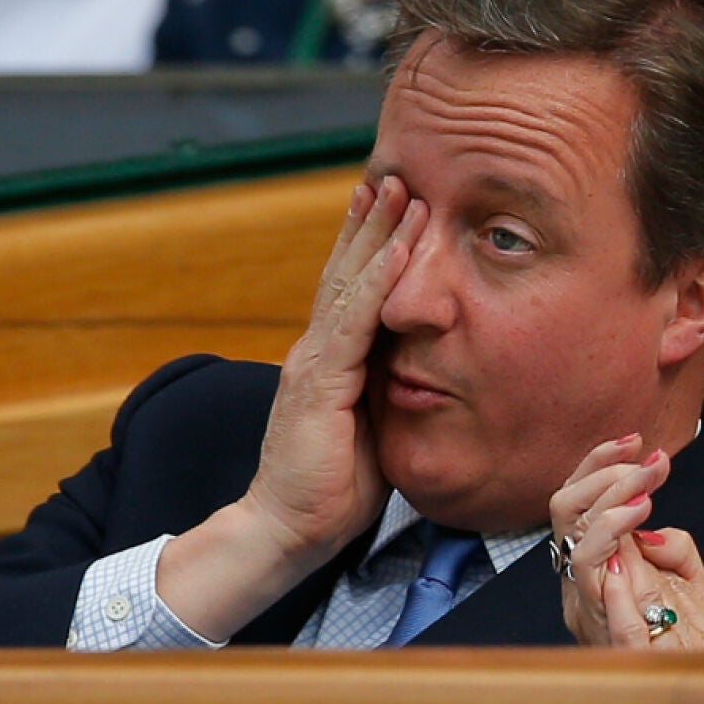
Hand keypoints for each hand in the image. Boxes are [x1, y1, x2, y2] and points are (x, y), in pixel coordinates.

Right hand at [156, 176, 421, 640]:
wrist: (287, 530)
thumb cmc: (332, 489)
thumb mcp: (370, 428)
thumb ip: (384, 392)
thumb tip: (416, 370)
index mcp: (328, 361)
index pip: (349, 290)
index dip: (368, 246)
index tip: (390, 205)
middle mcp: (316, 350)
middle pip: (345, 271)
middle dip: (370, 221)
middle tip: (394, 173)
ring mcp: (315, 361)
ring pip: (349, 282)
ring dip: (377, 233)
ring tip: (399, 190)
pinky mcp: (321, 380)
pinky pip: (356, 319)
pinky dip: (379, 278)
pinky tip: (399, 247)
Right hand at [550, 436, 703, 649]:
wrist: (702, 688)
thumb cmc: (688, 635)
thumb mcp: (687, 580)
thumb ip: (674, 546)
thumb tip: (655, 526)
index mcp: (592, 567)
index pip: (575, 501)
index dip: (599, 465)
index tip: (637, 441)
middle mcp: (581, 585)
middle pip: (565, 513)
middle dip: (605, 477)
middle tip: (651, 465)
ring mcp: (593, 613)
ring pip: (578, 551)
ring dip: (611, 513)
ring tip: (646, 497)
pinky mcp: (615, 641)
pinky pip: (602, 604)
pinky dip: (612, 573)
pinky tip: (633, 549)